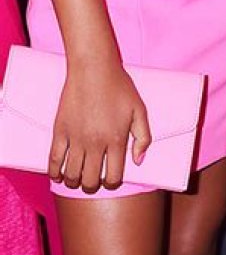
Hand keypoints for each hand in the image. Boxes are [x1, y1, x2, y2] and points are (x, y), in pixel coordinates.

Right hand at [50, 59, 150, 192]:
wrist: (94, 68)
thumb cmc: (119, 87)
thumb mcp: (139, 110)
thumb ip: (143, 137)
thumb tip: (138, 161)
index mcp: (116, 139)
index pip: (113, 178)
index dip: (113, 183)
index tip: (111, 178)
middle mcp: (95, 143)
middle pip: (90, 181)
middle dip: (93, 185)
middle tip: (94, 179)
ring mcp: (75, 138)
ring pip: (71, 175)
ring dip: (75, 181)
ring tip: (78, 176)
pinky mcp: (60, 131)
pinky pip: (53, 161)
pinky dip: (55, 173)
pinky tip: (59, 174)